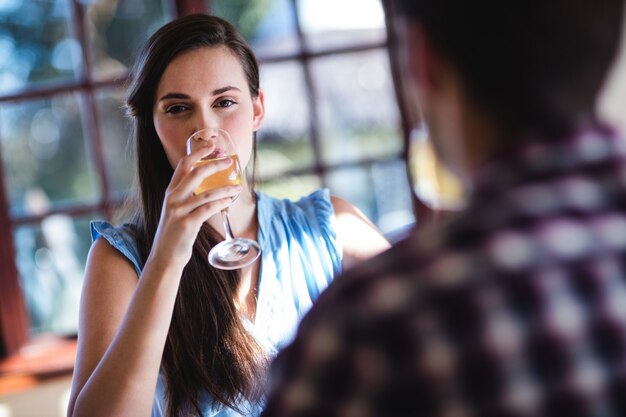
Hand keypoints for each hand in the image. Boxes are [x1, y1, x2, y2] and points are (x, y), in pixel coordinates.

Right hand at [149, 145, 241, 269]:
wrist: (165, 257)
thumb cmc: (175, 234)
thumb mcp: (177, 211)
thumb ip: (188, 198)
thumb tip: (209, 189)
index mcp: (170, 192)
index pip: (183, 165)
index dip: (197, 153)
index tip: (211, 145)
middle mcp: (172, 198)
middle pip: (195, 173)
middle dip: (214, 164)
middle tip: (228, 161)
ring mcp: (179, 211)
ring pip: (206, 192)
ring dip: (225, 188)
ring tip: (238, 186)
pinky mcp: (187, 224)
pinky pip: (208, 209)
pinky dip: (222, 202)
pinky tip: (231, 199)